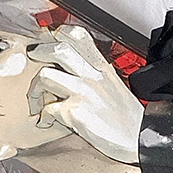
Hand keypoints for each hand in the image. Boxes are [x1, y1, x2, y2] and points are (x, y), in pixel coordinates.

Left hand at [26, 26, 142, 164]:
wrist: (139, 139)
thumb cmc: (129, 120)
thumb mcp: (116, 88)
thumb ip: (99, 78)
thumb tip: (80, 76)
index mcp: (102, 69)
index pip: (79, 37)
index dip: (60, 33)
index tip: (50, 38)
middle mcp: (91, 76)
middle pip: (58, 49)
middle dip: (39, 52)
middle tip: (33, 61)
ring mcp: (82, 93)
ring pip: (45, 76)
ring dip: (35, 89)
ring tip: (36, 99)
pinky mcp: (75, 112)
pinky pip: (49, 109)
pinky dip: (44, 117)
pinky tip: (46, 122)